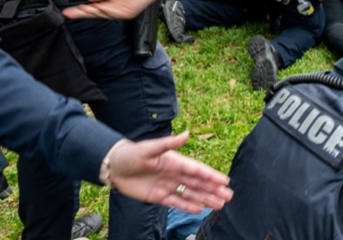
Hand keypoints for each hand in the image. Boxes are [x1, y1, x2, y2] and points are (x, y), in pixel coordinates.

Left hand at [105, 132, 232, 212]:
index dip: (211, 176)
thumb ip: (169, 143)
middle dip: (214, 190)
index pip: (197, 170)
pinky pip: (176, 202)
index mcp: (175, 161)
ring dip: (205, 199)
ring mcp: (167, 186)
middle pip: (198, 184)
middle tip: (229, 195)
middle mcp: (175, 174)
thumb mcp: (149, 148)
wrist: (114, 167)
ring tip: (220, 204)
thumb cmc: (132, 154)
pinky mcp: (158, 196)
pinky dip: (187, 206)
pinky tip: (199, 209)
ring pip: (190, 194)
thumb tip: (187, 134)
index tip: (225, 181)